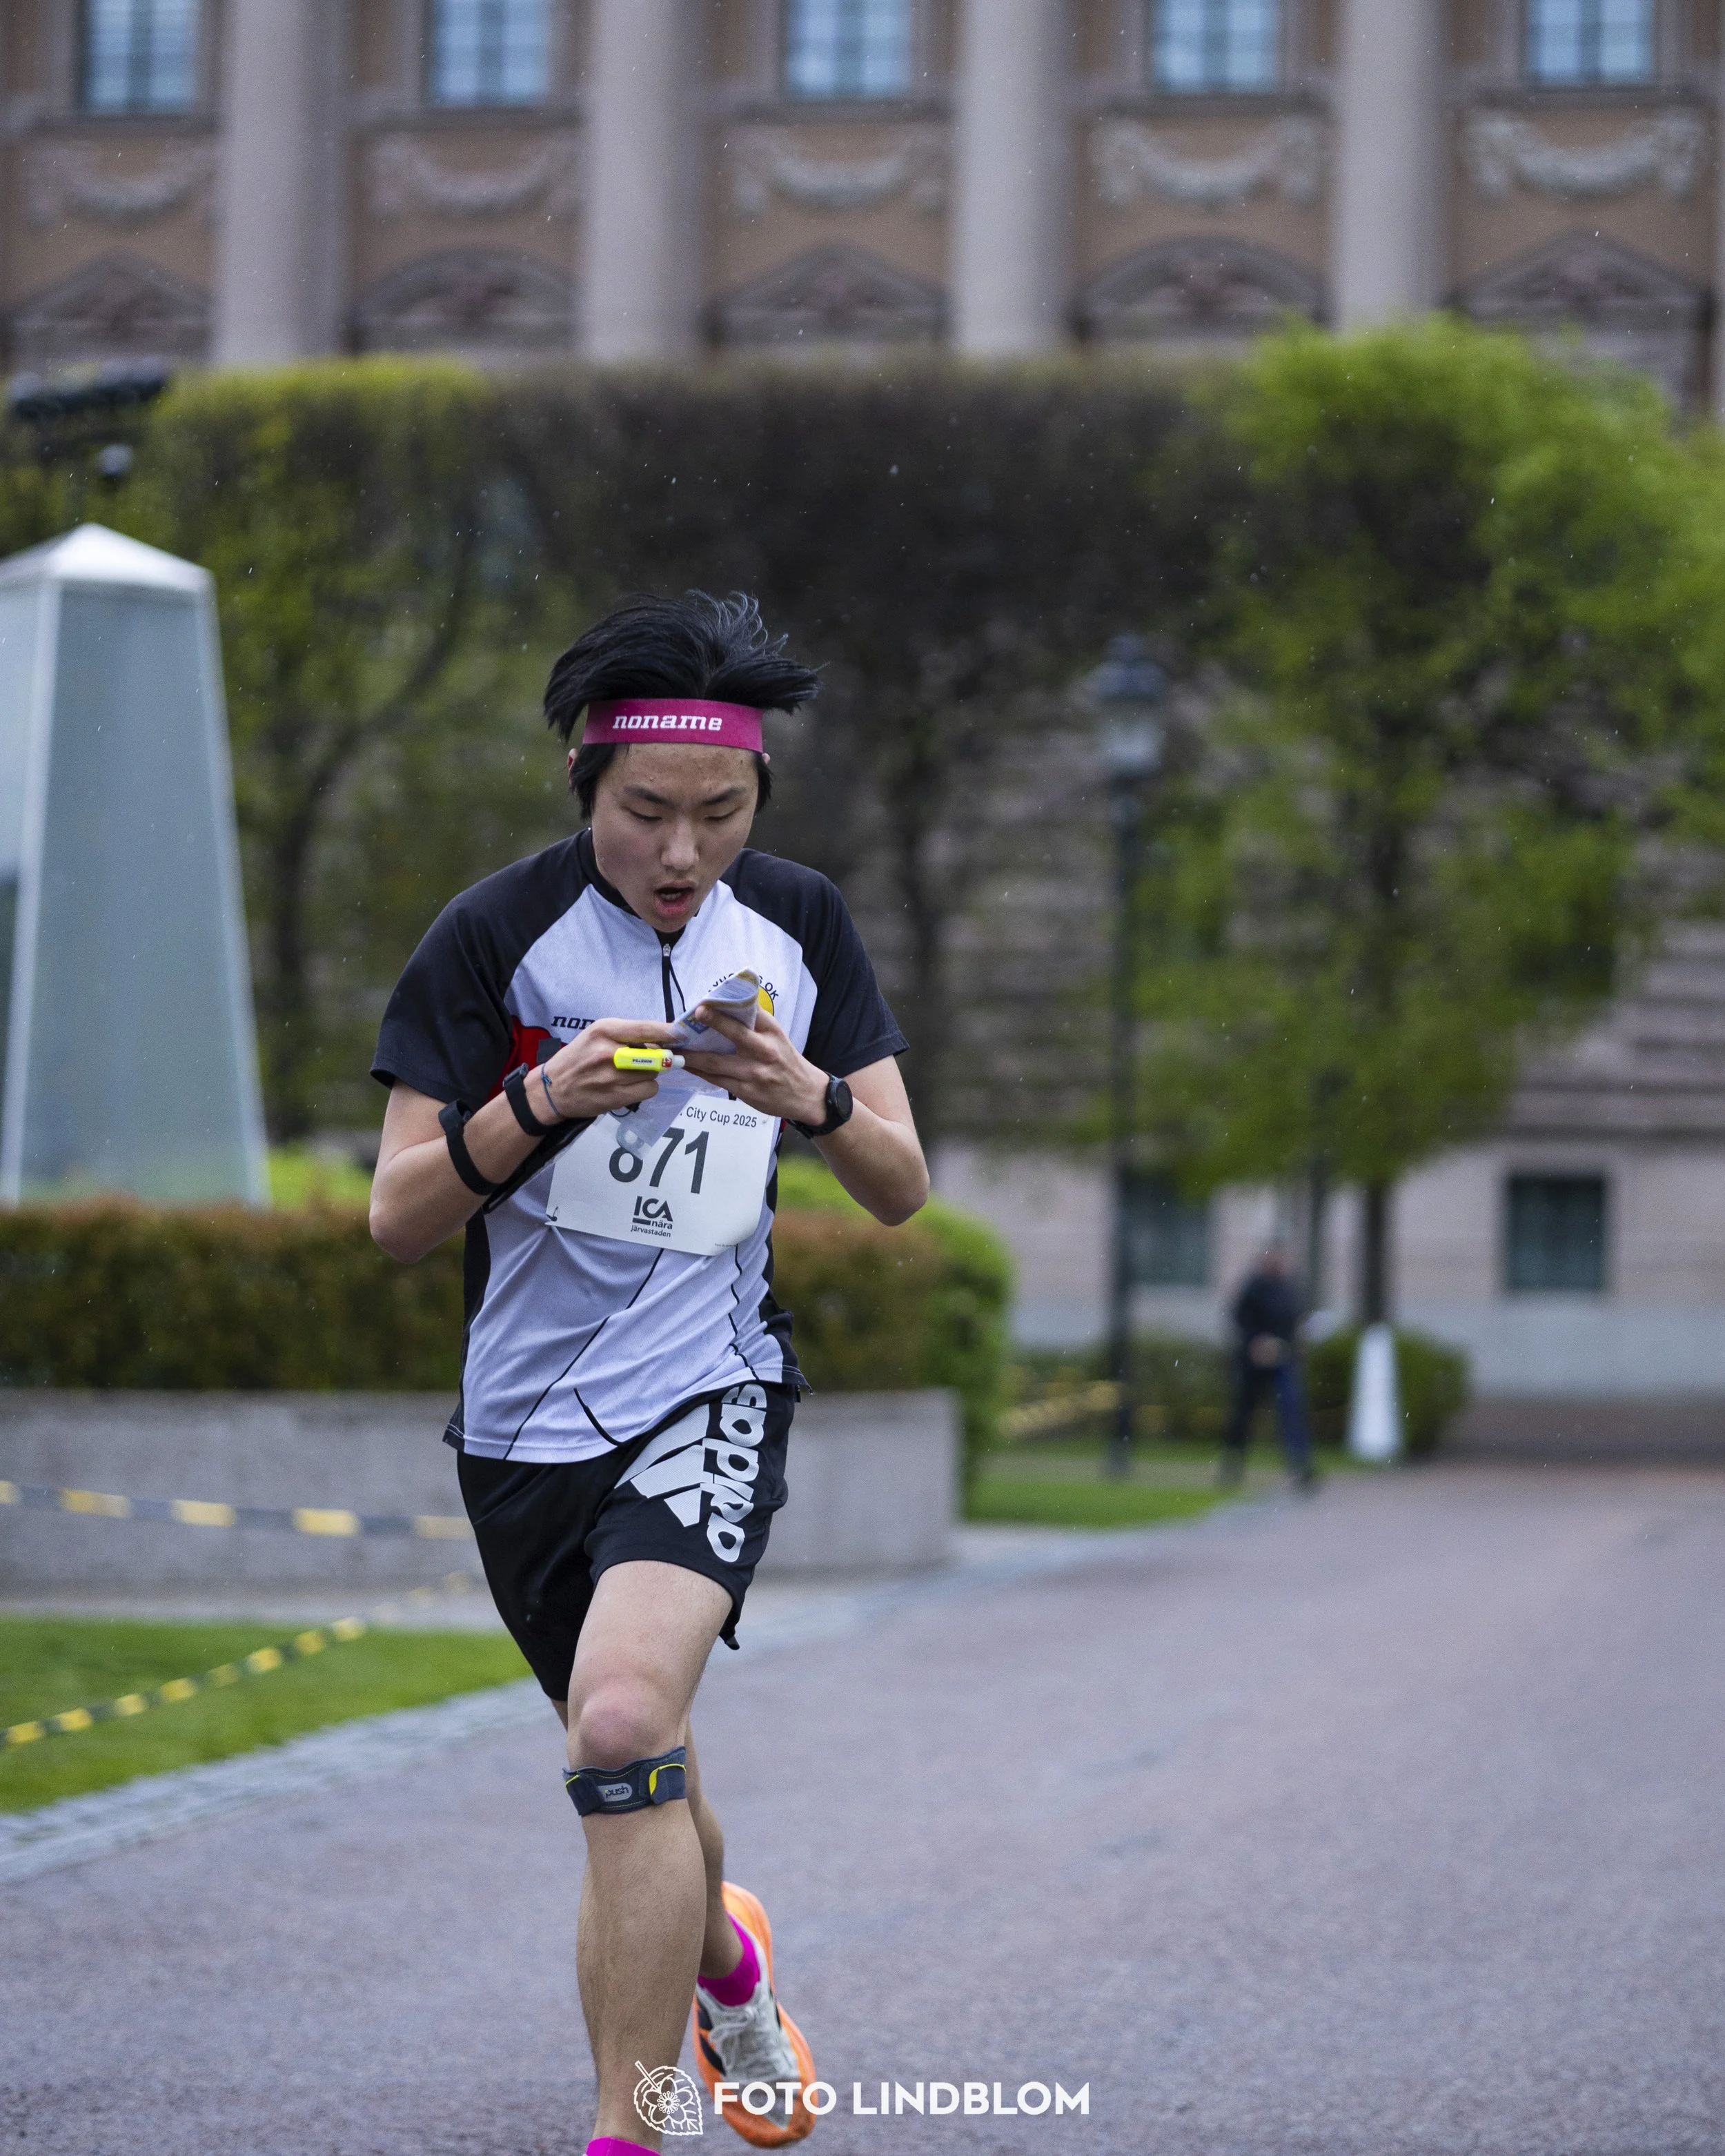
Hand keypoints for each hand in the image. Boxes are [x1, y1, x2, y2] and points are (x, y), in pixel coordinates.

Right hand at [539, 1017, 684, 1123]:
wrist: (553, 1089)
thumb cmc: (577, 1058)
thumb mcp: (596, 1035)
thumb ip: (625, 1034)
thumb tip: (661, 1039)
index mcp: (603, 1030)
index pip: (644, 1028)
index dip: (667, 1032)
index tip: (681, 1033)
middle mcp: (608, 1051)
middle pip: (654, 1053)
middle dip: (660, 1056)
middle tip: (658, 1058)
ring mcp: (612, 1076)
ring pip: (654, 1073)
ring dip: (650, 1073)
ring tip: (632, 1074)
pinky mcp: (616, 1096)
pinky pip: (649, 1090)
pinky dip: (646, 1088)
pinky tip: (631, 1086)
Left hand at [680, 1005, 829, 1126]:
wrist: (806, 1095)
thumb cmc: (787, 1061)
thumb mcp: (778, 1037)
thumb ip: (756, 1023)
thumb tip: (726, 1005)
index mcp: (772, 1032)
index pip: (749, 1011)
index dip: (727, 1005)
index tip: (707, 999)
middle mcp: (764, 1050)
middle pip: (734, 1033)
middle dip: (713, 1022)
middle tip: (692, 1014)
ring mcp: (753, 1072)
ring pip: (715, 1061)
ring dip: (692, 1054)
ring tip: (674, 1046)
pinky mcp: (744, 1091)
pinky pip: (715, 1079)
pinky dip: (698, 1070)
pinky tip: (685, 1064)